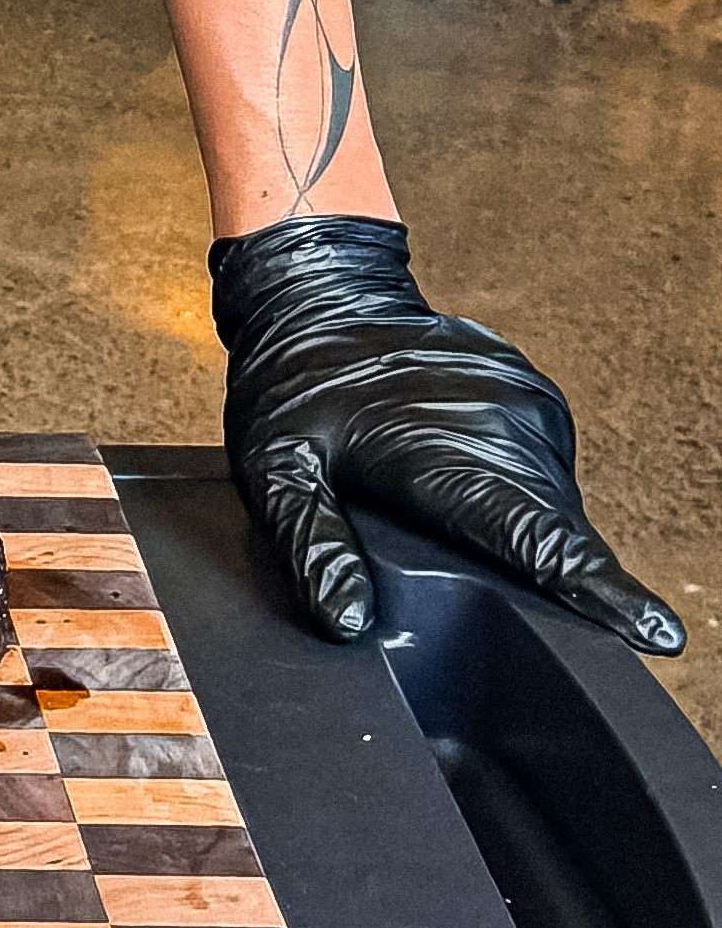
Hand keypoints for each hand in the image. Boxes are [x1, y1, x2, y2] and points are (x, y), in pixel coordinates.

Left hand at [214, 214, 679, 652]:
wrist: (317, 294)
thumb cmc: (292, 386)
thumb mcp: (272, 468)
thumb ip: (311, 544)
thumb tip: (349, 619)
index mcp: (439, 450)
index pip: (534, 535)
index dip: (594, 590)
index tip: (655, 633)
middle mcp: (498, 420)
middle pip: (554, 531)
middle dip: (546, 576)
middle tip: (482, 574)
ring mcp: (523, 400)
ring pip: (552, 503)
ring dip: (525, 527)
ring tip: (456, 515)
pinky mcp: (533, 392)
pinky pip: (542, 469)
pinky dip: (518, 490)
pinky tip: (468, 481)